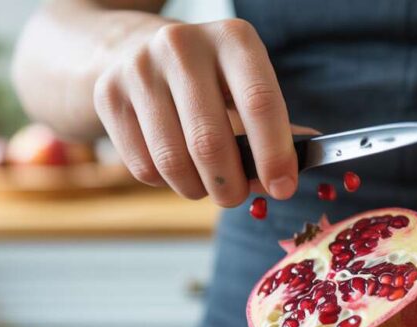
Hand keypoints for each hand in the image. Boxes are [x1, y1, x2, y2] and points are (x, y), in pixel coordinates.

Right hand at [93, 18, 311, 204]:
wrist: (130, 48)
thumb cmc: (206, 77)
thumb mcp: (245, 83)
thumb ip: (277, 123)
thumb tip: (308, 156)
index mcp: (232, 39)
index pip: (260, 104)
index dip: (274, 155)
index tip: (283, 188)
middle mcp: (183, 45)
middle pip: (211, 142)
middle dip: (232, 185)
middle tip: (238, 197)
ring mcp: (140, 68)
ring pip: (174, 161)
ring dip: (198, 190)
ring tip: (207, 186)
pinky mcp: (108, 95)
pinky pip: (143, 166)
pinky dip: (165, 182)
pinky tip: (175, 167)